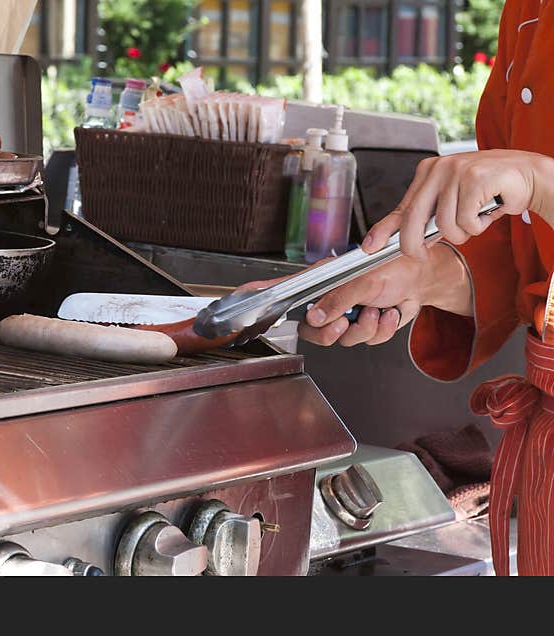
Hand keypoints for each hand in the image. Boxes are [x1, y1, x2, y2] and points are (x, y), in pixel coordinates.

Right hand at [236, 243, 470, 347]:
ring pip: (343, 340)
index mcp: (321, 283)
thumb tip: (315, 318)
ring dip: (366, 328)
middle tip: (346, 322)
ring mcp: (348, 315)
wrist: (426, 278)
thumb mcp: (364, 280)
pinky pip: (367, 341)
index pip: (284, 291)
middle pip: (312, 330)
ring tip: (379, 310)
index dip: (260, 296)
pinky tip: (390, 313)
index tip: (239, 295)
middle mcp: (330, 300)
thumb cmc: (394, 266)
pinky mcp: (367, 325)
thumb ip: (338, 300)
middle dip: (332, 332)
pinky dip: (382, 329)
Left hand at [362, 150, 553, 258]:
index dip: (383, 229)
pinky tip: (486, 212)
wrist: (527, 176)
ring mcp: (455, 170)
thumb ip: (427, 218)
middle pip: (413, 218)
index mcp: (427, 172)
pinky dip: (477, 225)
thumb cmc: (488, 192)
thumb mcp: (451, 203)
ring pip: (444, 224)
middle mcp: (438, 168)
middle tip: (421, 254)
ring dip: (461, 233)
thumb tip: (403, 242)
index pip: (401, 206)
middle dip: (414, 245)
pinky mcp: (474, 177)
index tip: (370, 246)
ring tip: (473, 220)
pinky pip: (465, 220)